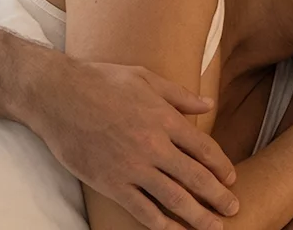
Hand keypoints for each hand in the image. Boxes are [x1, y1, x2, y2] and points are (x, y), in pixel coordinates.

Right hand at [27, 57, 238, 229]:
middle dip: (219, 197)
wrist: (58, 95)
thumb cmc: (101, 81)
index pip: (204, 148)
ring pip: (175, 199)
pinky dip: (162, 226)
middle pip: (196, 178)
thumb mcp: (145, 78)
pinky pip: (143, 211)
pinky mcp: (111, 184)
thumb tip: (209, 104)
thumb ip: (179, 95)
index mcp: (164, 118)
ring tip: (215, 228)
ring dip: (199, 217)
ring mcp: (133, 167)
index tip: (231, 178)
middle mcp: (154, 145)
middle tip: (234, 209)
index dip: (221, 166)